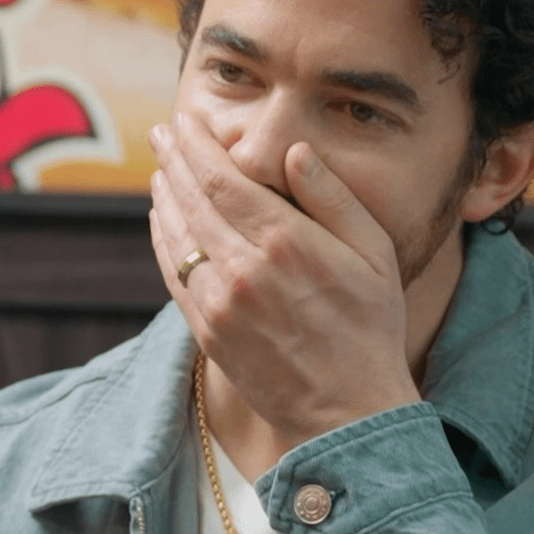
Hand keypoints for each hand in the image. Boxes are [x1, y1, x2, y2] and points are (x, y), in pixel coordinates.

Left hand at [149, 113, 419, 447]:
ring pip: (177, 235)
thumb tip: (294, 151)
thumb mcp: (374, 254)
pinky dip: (163, 241)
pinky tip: (162, 220)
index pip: (223, 178)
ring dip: (164, 197)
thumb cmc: (370, 327)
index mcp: (286, 242)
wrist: (348, 411)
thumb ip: (332, 198)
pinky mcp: (208, 332)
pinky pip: (174, 275)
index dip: (197, 146)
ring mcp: (219, 303)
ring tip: (159, 172)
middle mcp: (243, 268)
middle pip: (193, 200)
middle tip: (162, 134)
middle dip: (173, 161)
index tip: (184, 123)